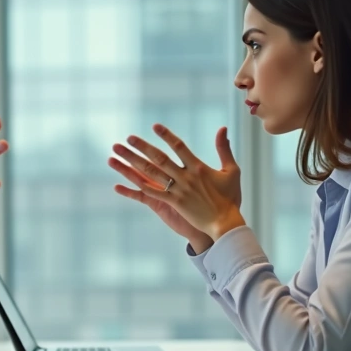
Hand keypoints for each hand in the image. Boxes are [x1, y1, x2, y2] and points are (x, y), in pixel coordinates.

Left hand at [110, 125, 244, 241]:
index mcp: (199, 168)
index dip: (167, 136)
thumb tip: (223, 128)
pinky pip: (152, 194)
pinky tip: (123, 182)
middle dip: (142, 147)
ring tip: (119, 155)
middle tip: (128, 138)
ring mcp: (178, 191)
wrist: (226, 223)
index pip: (179, 147)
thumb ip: (224, 149)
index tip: (155, 126)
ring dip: (133, 163)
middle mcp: (186, 178)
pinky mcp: (174, 204)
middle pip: (159, 159)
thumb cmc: (230, 197)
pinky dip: (137, 189)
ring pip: (151, 174)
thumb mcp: (232, 171)